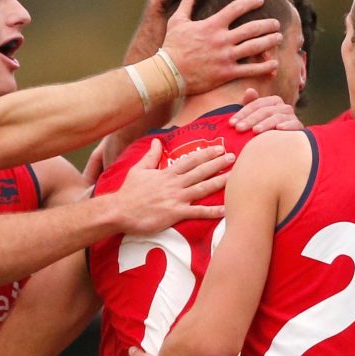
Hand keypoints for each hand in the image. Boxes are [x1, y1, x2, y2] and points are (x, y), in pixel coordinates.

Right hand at [110, 143, 232, 233]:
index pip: (190, 160)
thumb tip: (156, 142)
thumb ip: (150, 156)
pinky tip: (225, 210)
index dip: (206, 153)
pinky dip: (211, 212)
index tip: (219, 148)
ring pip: (202, 188)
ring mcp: (176, 198)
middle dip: (218, 163)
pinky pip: (197, 212)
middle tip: (234, 158)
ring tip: (234, 177)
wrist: (119, 211)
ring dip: (219, 182)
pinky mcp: (175, 213)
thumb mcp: (138, 169)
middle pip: (200, 171)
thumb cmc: (128, 192)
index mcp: (167, 173)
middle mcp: (174, 184)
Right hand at [157, 0, 277, 92]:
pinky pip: (250, 70)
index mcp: (212, 25)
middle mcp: (222, 40)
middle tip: (276, 23)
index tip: (261, 0)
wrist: (167, 73)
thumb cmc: (171, 46)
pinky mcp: (227, 73)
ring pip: (255, 47)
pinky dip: (264, 67)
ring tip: (278, 37)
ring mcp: (226, 57)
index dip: (251, 2)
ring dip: (270, 41)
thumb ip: (188, 2)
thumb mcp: (177, 20)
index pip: (236, 9)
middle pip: (252, 28)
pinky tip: (275, 64)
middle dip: (267, 24)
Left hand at [228, 92, 303, 132]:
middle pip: (264, 111)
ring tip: (255, 131)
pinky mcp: (298, 126)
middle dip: (250, 120)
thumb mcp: (255, 118)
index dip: (242, 113)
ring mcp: (291, 116)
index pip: (255, 104)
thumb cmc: (266, 129)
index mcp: (271, 101)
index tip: (231, 123)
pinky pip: (293, 124)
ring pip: (277, 117)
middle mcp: (282, 106)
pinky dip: (287, 125)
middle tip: (239, 129)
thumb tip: (249, 90)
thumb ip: (250, 105)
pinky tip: (279, 129)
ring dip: (266, 124)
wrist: (286, 142)